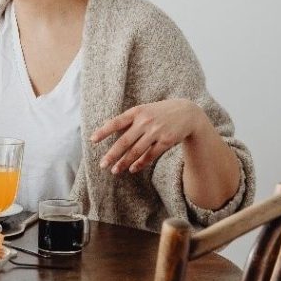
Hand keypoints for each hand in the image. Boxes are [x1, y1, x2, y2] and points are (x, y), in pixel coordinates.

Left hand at [90, 99, 208, 174]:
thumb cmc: (160, 112)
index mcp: (136, 112)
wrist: (188, 113)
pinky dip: (140, 163)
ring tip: (114, 171)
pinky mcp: (166, 141)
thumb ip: (128, 120)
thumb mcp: (144, 110)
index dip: (104, 131)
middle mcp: (145, 121)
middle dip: (112, 154)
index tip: (92, 140)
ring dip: (124, 162)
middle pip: (124, 141)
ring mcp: (156, 131)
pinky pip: (150, 155)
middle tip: (102, 165)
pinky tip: (132, 169)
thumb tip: (106, 127)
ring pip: (136, 151)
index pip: (116, 122)